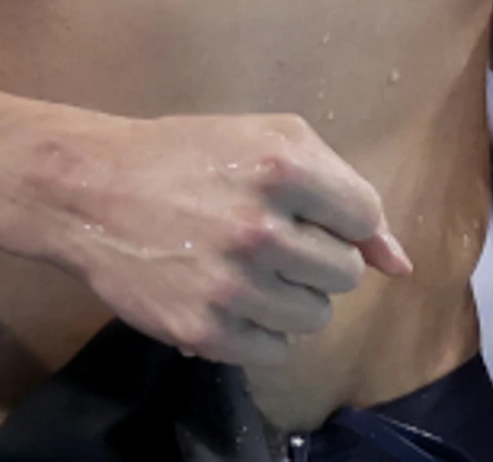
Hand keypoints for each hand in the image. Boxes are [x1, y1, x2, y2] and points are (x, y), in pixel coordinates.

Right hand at [37, 110, 414, 365]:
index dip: (346, 221)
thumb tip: (399, 263)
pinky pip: (273, 351)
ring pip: (315, 318)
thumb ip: (345, 190)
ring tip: (253, 272)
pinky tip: (233, 300)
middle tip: (275, 243)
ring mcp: (230, 285)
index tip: (312, 217)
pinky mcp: (202, 330)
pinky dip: (261, 332)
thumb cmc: (190, 156)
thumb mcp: (273, 140)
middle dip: (319, 260)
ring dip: (294, 298)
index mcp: (283, 167)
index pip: (364, 217)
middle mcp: (260, 228)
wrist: (92, 191)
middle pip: (344, 274)